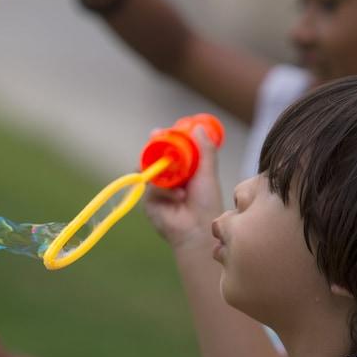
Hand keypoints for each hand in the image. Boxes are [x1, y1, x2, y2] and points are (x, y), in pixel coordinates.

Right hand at [144, 127, 223, 250]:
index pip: (167, 150)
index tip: (161, 131)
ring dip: (162, 169)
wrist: (198, 229)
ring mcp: (156, 189)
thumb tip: (199, 127)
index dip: (163, 139)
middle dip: (153, 147)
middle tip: (156, 136)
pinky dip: (165, 190)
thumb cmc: (207, 203)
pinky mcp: (148, 201)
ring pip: (148, 169)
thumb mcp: (208, 172)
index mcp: (180, 169)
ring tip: (179, 178)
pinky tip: (179, 197)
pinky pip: (150, 187)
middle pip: (152, 157)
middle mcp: (166, 178)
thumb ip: (204, 150)